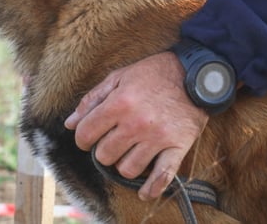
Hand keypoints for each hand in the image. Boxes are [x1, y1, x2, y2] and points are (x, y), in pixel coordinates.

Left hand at [64, 52, 208, 199]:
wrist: (196, 75)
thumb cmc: (154, 74)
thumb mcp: (119, 77)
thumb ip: (92, 100)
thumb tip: (70, 123)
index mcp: (119, 103)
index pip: (86, 134)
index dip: (83, 138)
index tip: (88, 138)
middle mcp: (136, 123)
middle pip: (105, 155)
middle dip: (103, 150)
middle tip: (112, 142)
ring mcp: (157, 138)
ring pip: (127, 169)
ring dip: (124, 164)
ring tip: (129, 153)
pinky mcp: (177, 147)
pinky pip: (162, 176)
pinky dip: (152, 188)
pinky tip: (144, 192)